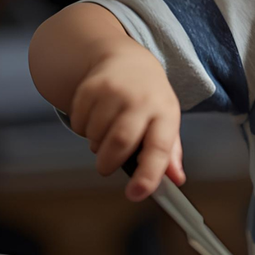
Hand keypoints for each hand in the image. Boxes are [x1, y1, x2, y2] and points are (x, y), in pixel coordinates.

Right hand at [68, 44, 184, 200]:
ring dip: (97, 146)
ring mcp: (114, 91)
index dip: (148, 175)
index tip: (136, 194)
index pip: (159, 149)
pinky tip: (96, 120)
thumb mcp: (166, 122)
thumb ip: (170, 154)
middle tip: (107, 168)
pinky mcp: (91, 87)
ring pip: (96, 135)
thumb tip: (176, 180)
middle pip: (120, 142)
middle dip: (109, 164)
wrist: (129, 60)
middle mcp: (141, 100)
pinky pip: (79, 123)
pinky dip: (84, 130)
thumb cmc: (151, 99)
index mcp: (165, 113)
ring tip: (106, 135)